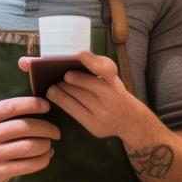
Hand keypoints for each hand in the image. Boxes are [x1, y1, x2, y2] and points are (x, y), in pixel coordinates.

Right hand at [0, 95, 59, 181]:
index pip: (11, 106)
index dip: (32, 105)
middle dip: (46, 128)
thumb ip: (7, 112)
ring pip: (29, 147)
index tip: (47, 106)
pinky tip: (46, 156)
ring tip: (49, 145)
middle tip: (56, 132)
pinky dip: (43, 160)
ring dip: (45, 145)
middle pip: (24, 127)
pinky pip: (28, 165)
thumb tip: (41, 104)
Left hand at [18, 50, 137, 141]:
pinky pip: (73, 112)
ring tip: (52, 86)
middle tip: (55, 73)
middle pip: (85, 84)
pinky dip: (62, 102)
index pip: (106, 69)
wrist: (129, 121)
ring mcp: (103, 114)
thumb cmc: (114, 93)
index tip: (78, 54)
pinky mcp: (94, 126)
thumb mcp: (112, 79)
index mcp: (115, 82)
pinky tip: (55, 96)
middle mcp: (112, 98)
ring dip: (61, 90)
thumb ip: (98, 67)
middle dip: (68, 79)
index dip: (92, 62)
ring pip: (76, 98)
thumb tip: (78, 56)